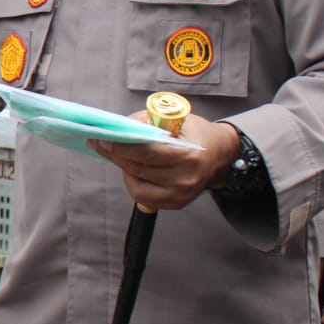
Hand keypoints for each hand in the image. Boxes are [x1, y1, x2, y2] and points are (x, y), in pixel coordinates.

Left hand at [91, 116, 241, 210]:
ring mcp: (180, 194)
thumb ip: (150, 122)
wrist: (223, 157)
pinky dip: (133, 182)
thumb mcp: (179, 120)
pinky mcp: (176, 203)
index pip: (146, 152)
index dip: (121, 146)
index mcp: (189, 156)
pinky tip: (131, 169)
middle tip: (100, 144)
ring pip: (137, 185)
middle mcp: (185, 179)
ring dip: (122, 168)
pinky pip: (144, 196)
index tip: (103, 137)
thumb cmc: (199, 135)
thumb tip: (121, 126)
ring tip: (116, 155)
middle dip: (115, 155)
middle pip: (138, 168)